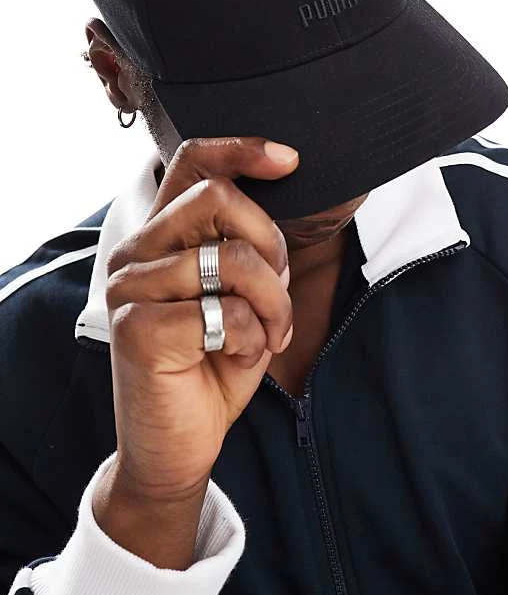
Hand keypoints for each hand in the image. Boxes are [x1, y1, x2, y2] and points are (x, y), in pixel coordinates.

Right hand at [102, 136, 298, 501]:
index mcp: (158, 235)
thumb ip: (245, 249)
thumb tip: (279, 204)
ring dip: (272, 302)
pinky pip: (226, 312)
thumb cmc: (210, 364)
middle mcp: (135, 252)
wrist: (176, 445)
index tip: (291, 160)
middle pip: (218, 199)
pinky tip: (240, 357)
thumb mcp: (238, 296)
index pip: (192, 162)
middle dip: (271, 244)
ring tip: (270, 334)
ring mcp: (129, 288)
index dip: (243, 150)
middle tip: (279, 290)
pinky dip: (253, 337)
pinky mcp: (137, 329)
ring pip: (232, 258)